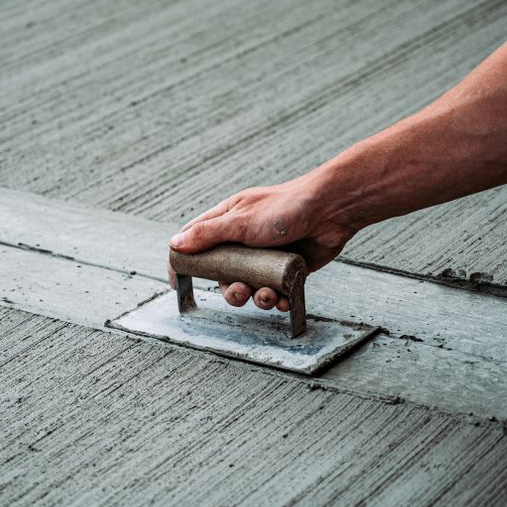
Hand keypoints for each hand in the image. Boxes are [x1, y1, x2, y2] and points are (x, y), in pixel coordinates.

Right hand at [167, 177, 358, 310]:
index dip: (183, 262)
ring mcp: (265, 256)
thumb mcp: (241, 220)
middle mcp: (244, 240)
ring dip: (255, 298)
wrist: (331, 211)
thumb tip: (175, 244)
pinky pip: (274, 291)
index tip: (177, 283)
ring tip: (267, 295)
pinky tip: (282, 299)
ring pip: (249, 286)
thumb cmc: (286, 207)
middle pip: (223, 274)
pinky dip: (276, 300)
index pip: (195, 241)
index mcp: (228, 222)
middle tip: (239, 291)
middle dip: (229, 289)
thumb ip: (208, 234)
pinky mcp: (286, 269)